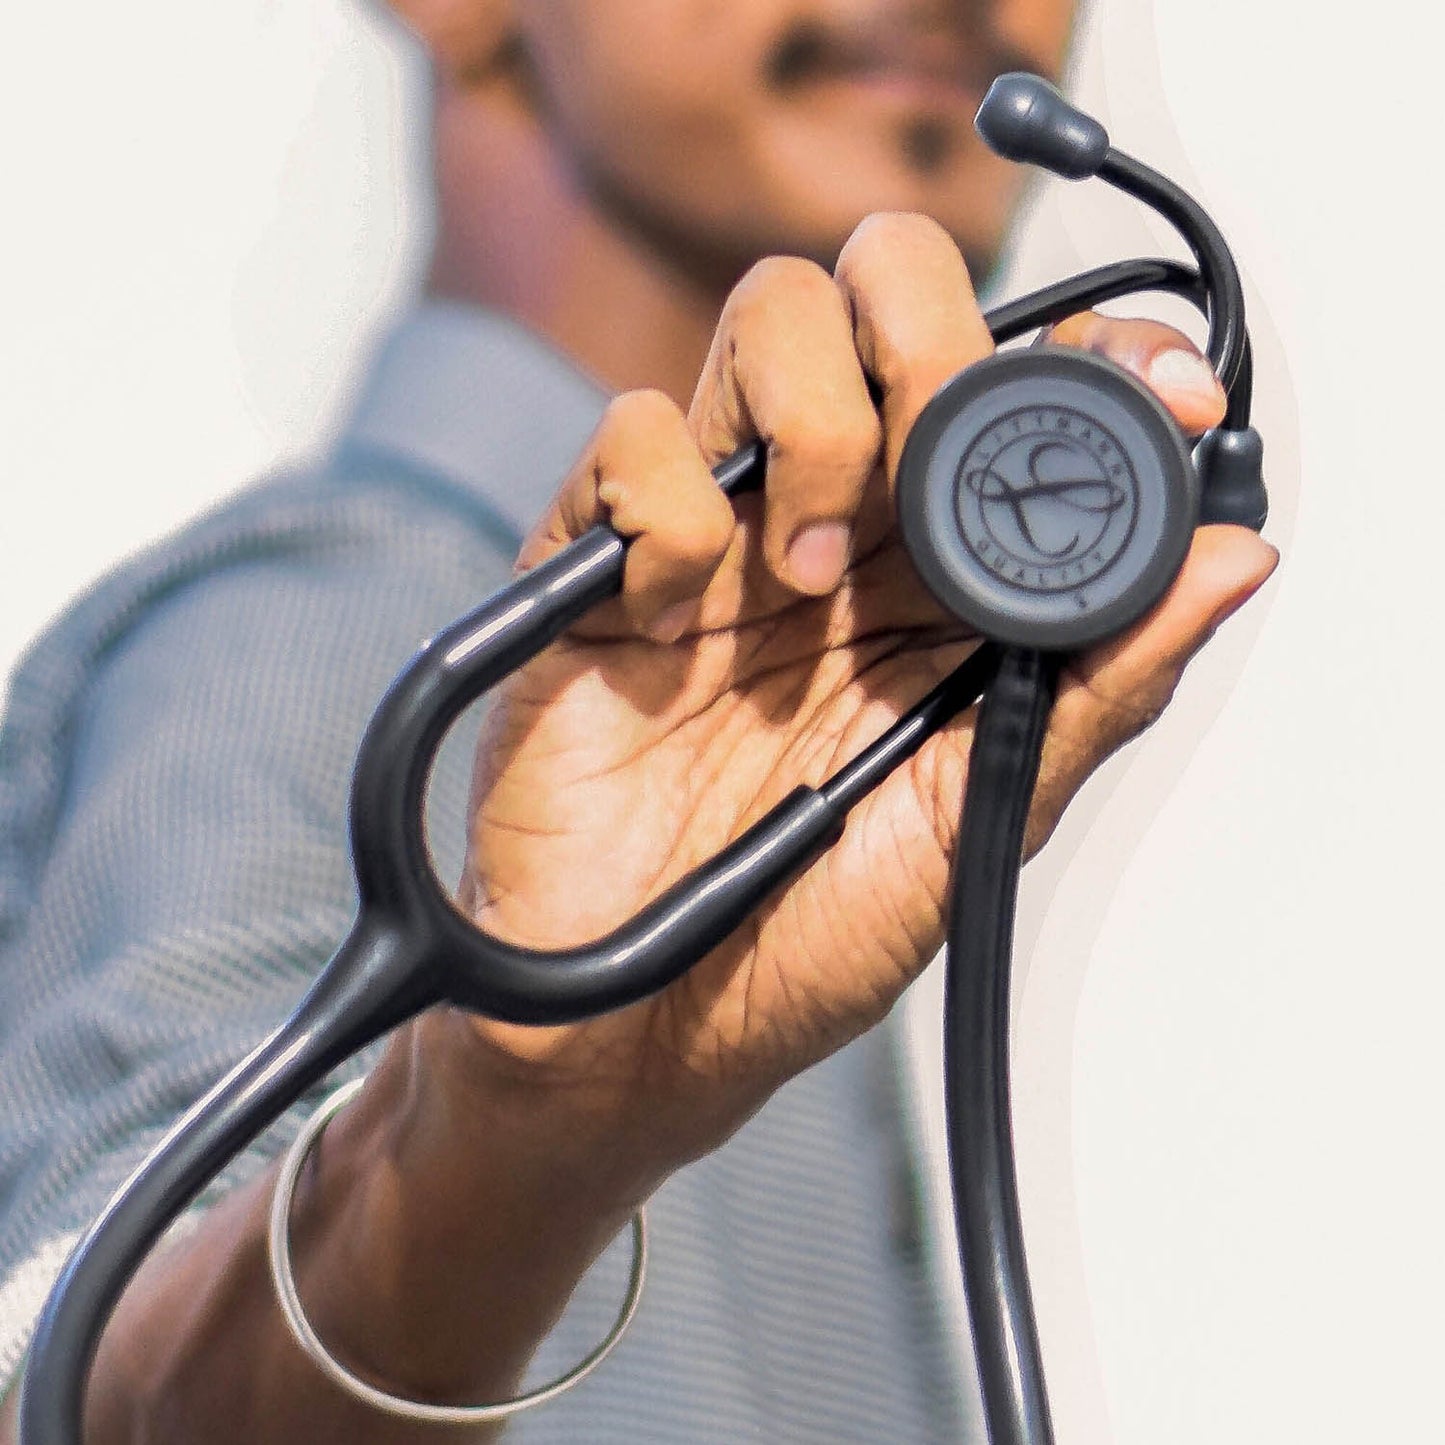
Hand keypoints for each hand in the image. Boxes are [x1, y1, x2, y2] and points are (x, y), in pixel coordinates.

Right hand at [439, 213, 1278, 1189]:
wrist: (648, 1022)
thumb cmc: (807, 932)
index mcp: (934, 578)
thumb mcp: (979, 816)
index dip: (1095, 355)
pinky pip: (631, 442)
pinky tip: (682, 612)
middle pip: (886, 292)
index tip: (1160, 395)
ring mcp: (716, 533)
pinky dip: (669, 508)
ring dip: (815, 418)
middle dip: (936, 342)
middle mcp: (833, 524)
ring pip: (769, 321)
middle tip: (935, 468)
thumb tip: (1234, 563)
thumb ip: (1099, 687)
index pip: (1020, 386)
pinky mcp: (597, 564)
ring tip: (807, 571)